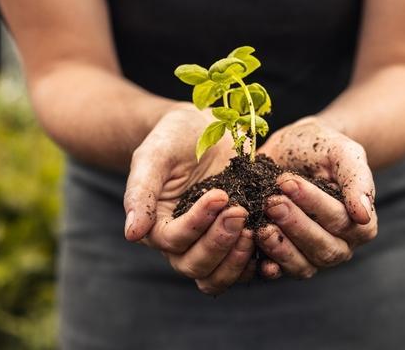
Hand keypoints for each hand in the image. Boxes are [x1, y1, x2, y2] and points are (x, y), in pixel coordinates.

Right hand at [124, 103, 255, 294]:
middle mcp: (182, 244)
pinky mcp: (237, 240)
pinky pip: (246, 267)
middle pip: (195, 266)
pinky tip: (272, 239)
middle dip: (219, 243)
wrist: (203, 128)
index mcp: (157, 226)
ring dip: (237, 260)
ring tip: (255, 229)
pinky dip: (259, 262)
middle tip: (239, 211)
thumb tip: (132, 234)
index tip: (220, 194)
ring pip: (218, 276)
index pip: (173, 241)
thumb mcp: (153, 156)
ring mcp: (211, 245)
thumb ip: (140, 192)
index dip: (197, 224)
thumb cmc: (172, 138)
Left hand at [256, 116, 376, 278]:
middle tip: (272, 202)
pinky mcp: (286, 260)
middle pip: (323, 248)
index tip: (289, 183)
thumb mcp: (342, 152)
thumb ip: (357, 178)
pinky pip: (280, 271)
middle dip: (295, 225)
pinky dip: (267, 264)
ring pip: (303, 265)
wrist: (292, 148)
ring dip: (280, 247)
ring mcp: (312, 256)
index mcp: (361, 223)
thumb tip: (363, 214)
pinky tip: (253, 248)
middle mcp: (340, 245)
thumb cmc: (321, 147)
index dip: (314, 204)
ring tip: (260, 225)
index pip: (341, 221)